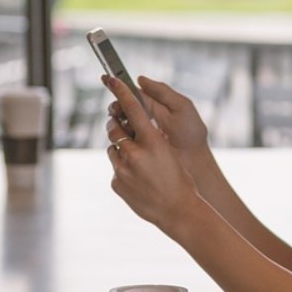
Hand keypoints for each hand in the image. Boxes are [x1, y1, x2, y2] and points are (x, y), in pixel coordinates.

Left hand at [103, 75, 203, 233]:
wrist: (178, 211)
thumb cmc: (180, 179)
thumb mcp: (169, 152)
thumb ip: (150, 139)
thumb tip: (133, 127)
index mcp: (152, 141)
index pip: (132, 109)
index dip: (120, 91)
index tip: (111, 80)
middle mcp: (134, 154)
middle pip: (114, 128)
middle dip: (115, 124)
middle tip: (118, 123)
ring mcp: (123, 170)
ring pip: (112, 149)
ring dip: (120, 149)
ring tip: (136, 161)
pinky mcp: (117, 183)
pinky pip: (115, 169)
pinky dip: (123, 170)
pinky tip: (138, 180)